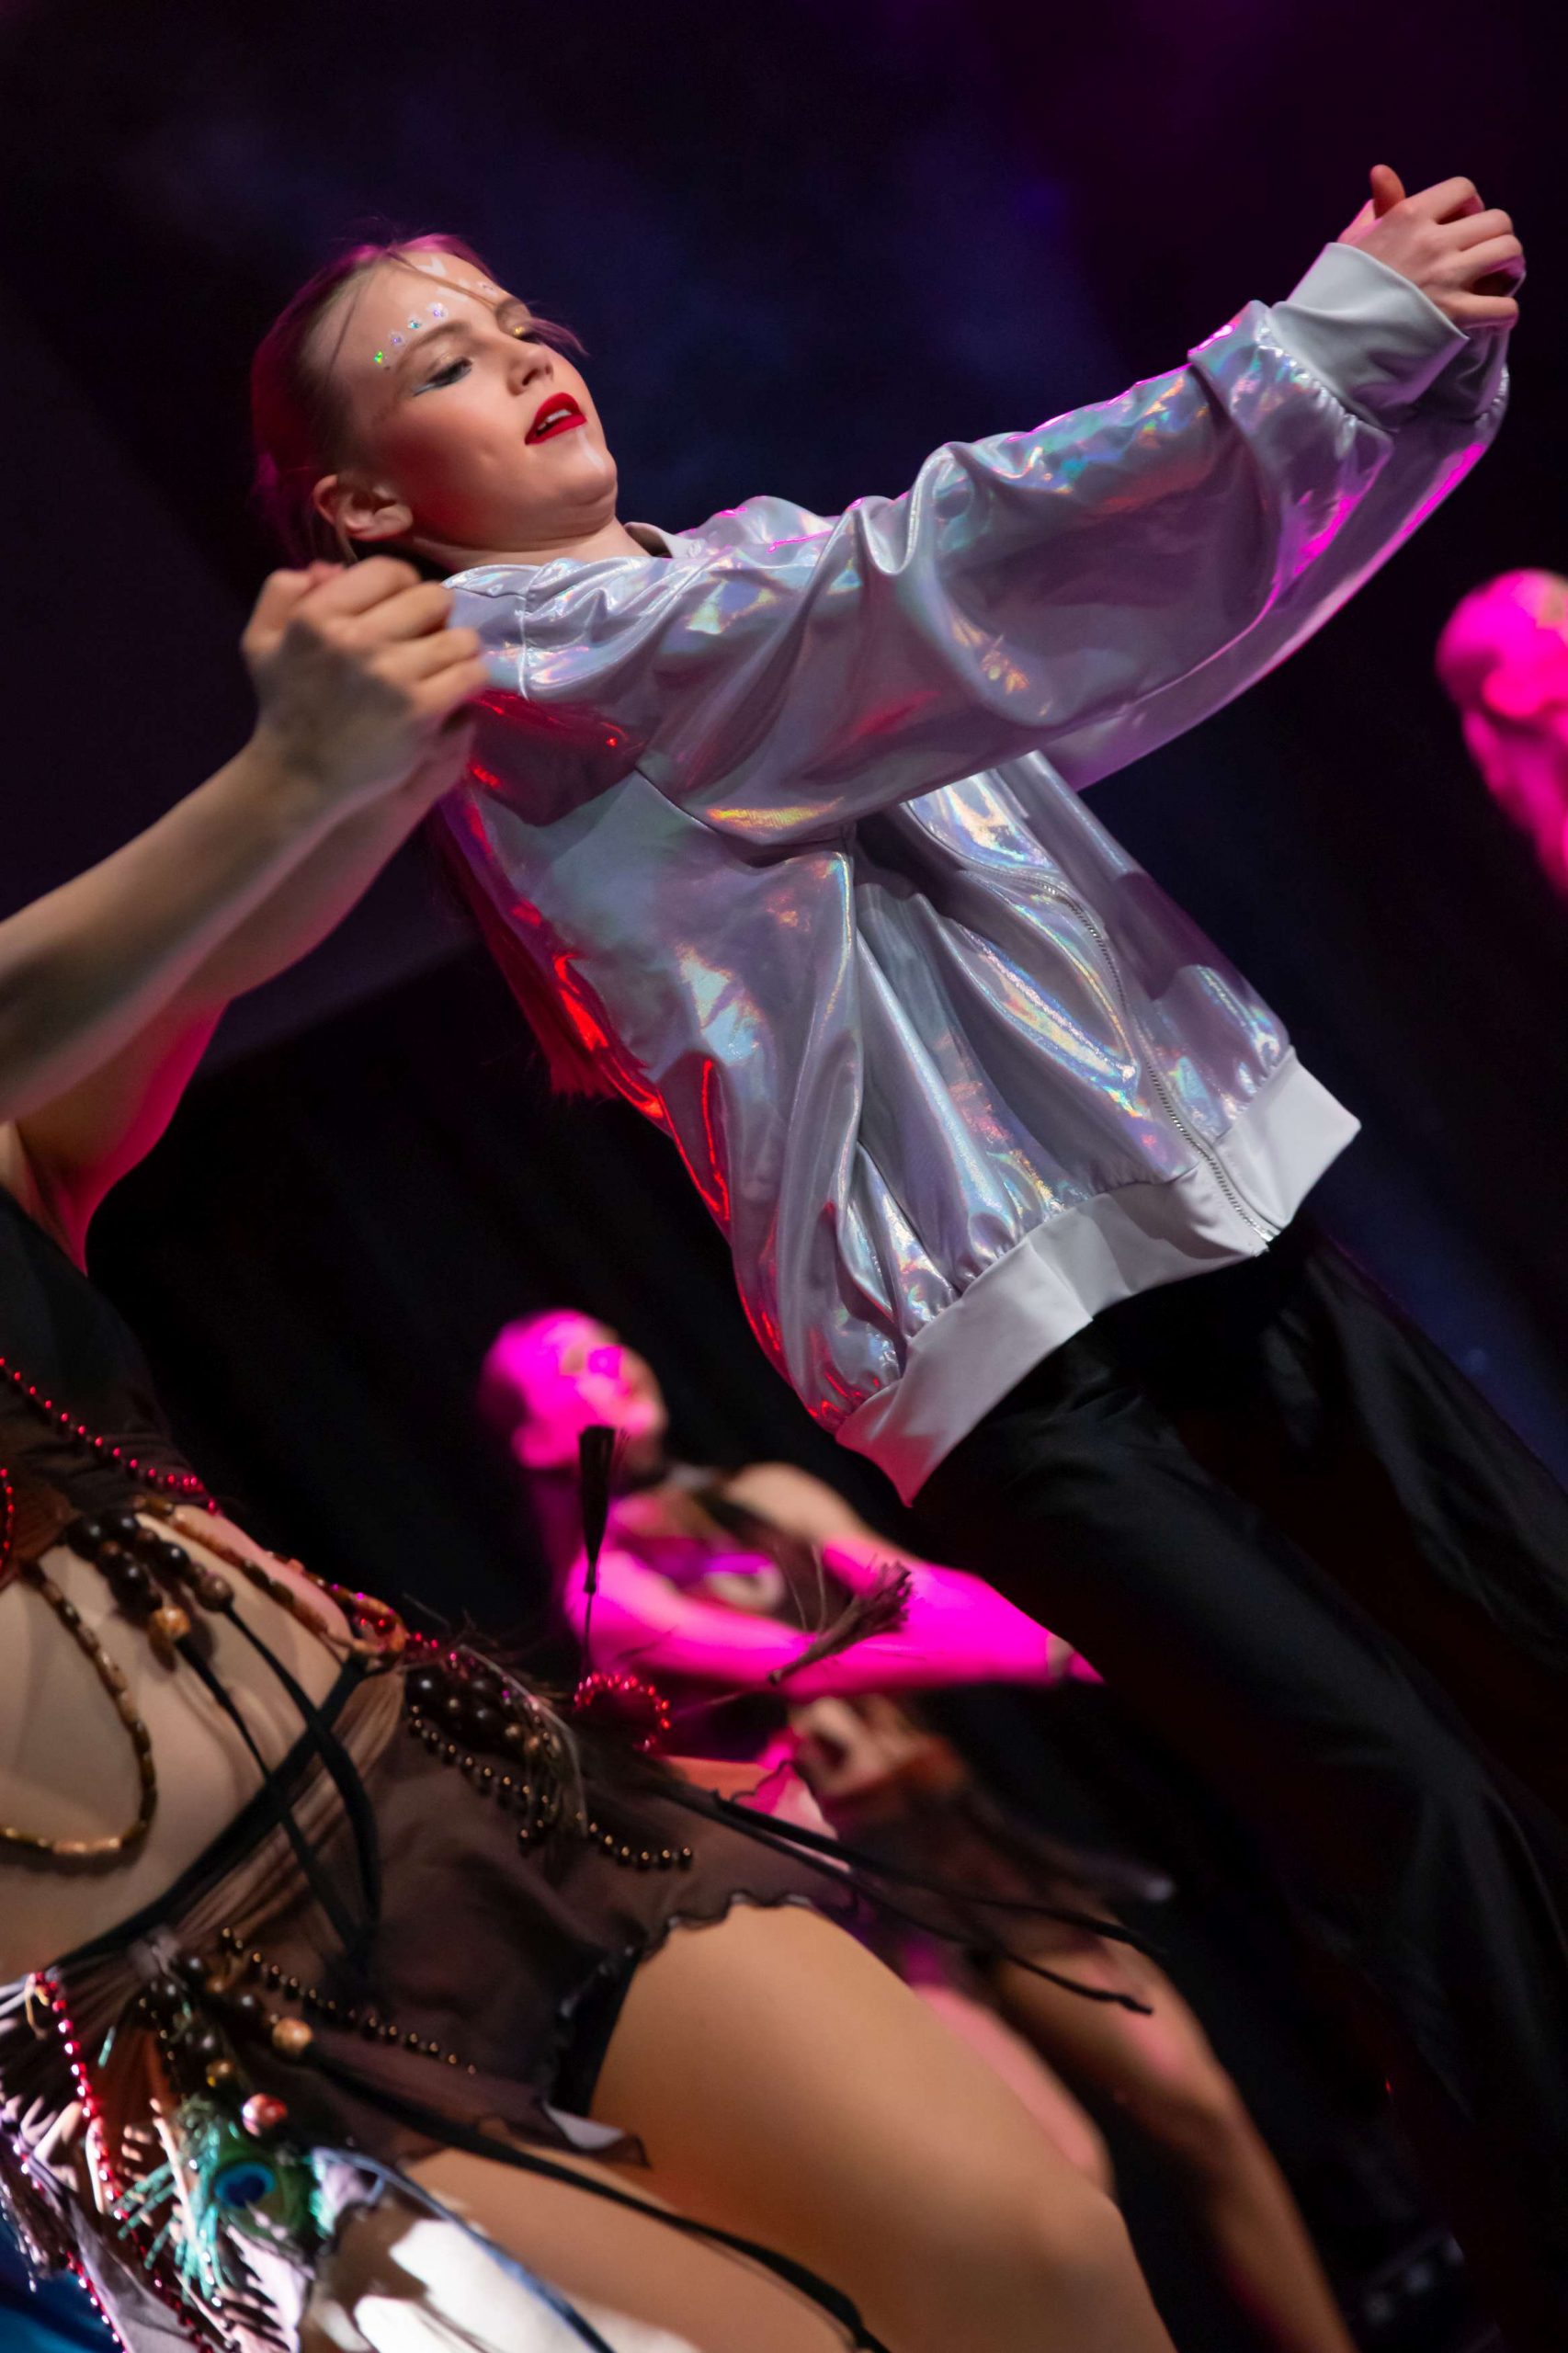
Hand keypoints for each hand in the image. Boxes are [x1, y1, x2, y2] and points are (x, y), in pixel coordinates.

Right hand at [241, 557, 487, 818]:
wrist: (300, 777)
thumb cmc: (284, 707)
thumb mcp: (261, 641)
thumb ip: (283, 592)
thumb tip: (330, 568)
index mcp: (318, 615)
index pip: (389, 572)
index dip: (405, 585)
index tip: (404, 607)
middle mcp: (356, 639)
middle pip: (431, 598)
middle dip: (436, 615)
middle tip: (429, 635)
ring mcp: (392, 676)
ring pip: (459, 637)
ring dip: (459, 648)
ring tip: (448, 662)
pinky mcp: (420, 711)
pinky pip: (470, 675)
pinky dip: (472, 677)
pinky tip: (459, 686)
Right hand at [1338, 165, 1521, 329]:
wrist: (1328, 341)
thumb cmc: (1337, 291)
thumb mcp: (1352, 241)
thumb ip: (1377, 207)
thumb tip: (1382, 173)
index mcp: (1407, 217)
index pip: (1462, 189)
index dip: (1469, 204)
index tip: (1462, 223)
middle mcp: (1431, 242)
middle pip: (1496, 220)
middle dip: (1497, 236)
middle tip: (1487, 254)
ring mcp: (1445, 278)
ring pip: (1508, 252)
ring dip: (1510, 266)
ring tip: (1499, 280)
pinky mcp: (1454, 316)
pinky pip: (1503, 307)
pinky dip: (1505, 314)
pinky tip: (1495, 318)